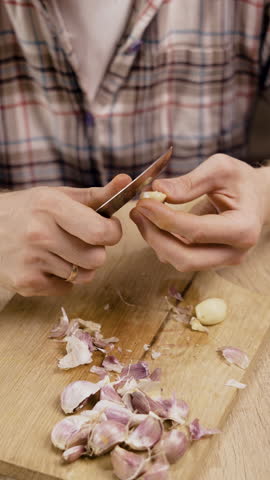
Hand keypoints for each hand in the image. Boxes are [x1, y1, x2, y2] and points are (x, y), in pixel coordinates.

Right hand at [0, 174, 130, 295]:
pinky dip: (62, 278)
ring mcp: (32, 261)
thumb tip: (126, 181)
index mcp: (50, 206)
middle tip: (81, 241)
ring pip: (85, 276)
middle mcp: (40, 234)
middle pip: (98, 258)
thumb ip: (95, 195)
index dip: (112, 232)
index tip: (107, 228)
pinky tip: (47, 263)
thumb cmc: (26, 211)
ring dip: (80, 266)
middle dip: (96, 250)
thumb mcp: (56, 196)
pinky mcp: (27, 283)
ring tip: (61, 252)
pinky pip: (67, 288)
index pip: (102, 232)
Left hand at [130, 154, 269, 271]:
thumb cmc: (241, 182)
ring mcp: (221, 260)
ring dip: (154, 239)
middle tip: (137, 212)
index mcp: (243, 229)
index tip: (143, 202)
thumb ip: (190, 181)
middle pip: (185, 258)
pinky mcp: (207, 260)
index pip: (196, 231)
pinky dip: (160, 240)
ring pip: (178, 261)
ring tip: (141, 213)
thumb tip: (157, 190)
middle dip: (155, 237)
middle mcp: (234, 252)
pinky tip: (152, 221)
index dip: (165, 219)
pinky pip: (178, 256)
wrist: (257, 198)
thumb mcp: (221, 169)